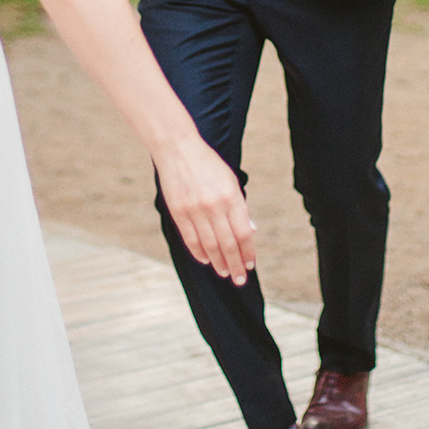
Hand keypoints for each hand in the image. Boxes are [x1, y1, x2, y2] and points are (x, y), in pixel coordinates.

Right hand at [155, 135, 256, 286]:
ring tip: (224, 272)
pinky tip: (206, 260)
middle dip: (235, 265)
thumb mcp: (230, 180)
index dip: (248, 252)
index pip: (244, 233)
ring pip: (210, 245)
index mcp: (231, 196)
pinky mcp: (178, 212)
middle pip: (228, 244)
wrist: (178, 148)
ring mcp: (195, 209)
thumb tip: (249, 232)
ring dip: (218, 262)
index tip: (250, 265)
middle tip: (239, 280)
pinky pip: (191, 239)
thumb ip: (240, 206)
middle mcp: (214, 205)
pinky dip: (199, 253)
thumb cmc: (208, 164)